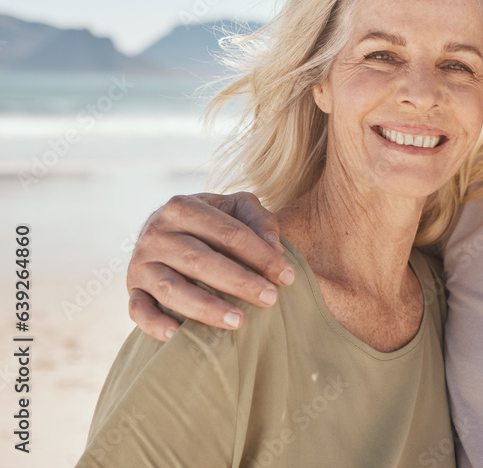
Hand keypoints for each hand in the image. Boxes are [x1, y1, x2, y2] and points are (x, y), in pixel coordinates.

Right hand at [126, 192, 293, 340]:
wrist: (173, 229)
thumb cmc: (215, 221)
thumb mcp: (237, 208)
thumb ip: (259, 220)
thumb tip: (274, 248)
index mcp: (182, 207)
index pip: (228, 233)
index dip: (261, 255)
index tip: (288, 276)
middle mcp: (155, 232)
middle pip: (200, 261)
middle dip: (239, 282)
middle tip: (270, 299)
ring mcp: (140, 262)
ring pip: (171, 288)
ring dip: (206, 307)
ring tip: (239, 322)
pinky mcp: (132, 288)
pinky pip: (138, 310)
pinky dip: (155, 325)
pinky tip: (179, 336)